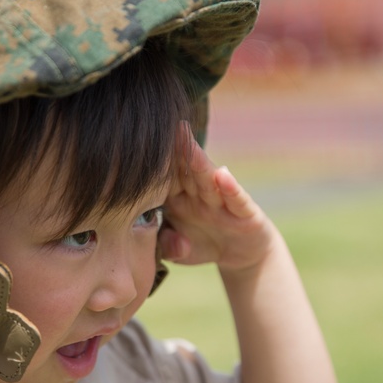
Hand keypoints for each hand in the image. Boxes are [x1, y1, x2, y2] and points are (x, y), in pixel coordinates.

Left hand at [159, 123, 275, 274]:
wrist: (242, 254)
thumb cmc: (204, 245)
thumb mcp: (181, 252)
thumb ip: (169, 247)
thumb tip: (173, 242)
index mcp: (178, 201)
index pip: (163, 180)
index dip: (153, 165)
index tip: (137, 146)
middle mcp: (199, 196)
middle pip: (184, 172)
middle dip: (175, 151)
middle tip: (164, 128)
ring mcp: (222, 203)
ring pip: (207, 180)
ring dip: (198, 162)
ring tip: (189, 143)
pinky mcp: (244, 213)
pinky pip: (235, 199)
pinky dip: (230, 187)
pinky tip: (223, 174)